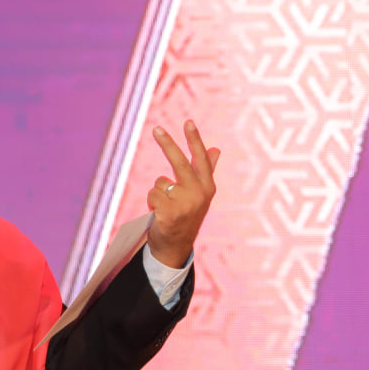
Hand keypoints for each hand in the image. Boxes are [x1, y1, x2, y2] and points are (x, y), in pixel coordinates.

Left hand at [146, 120, 219, 268]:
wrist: (176, 247)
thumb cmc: (186, 216)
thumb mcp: (199, 194)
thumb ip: (207, 171)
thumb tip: (216, 149)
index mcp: (207, 187)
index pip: (201, 160)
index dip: (194, 140)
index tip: (188, 122)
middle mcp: (199, 195)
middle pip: (179, 163)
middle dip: (167, 144)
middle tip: (156, 128)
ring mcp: (185, 205)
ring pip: (160, 183)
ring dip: (157, 193)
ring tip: (165, 207)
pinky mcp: (170, 214)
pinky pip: (153, 195)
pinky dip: (152, 202)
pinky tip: (159, 214)